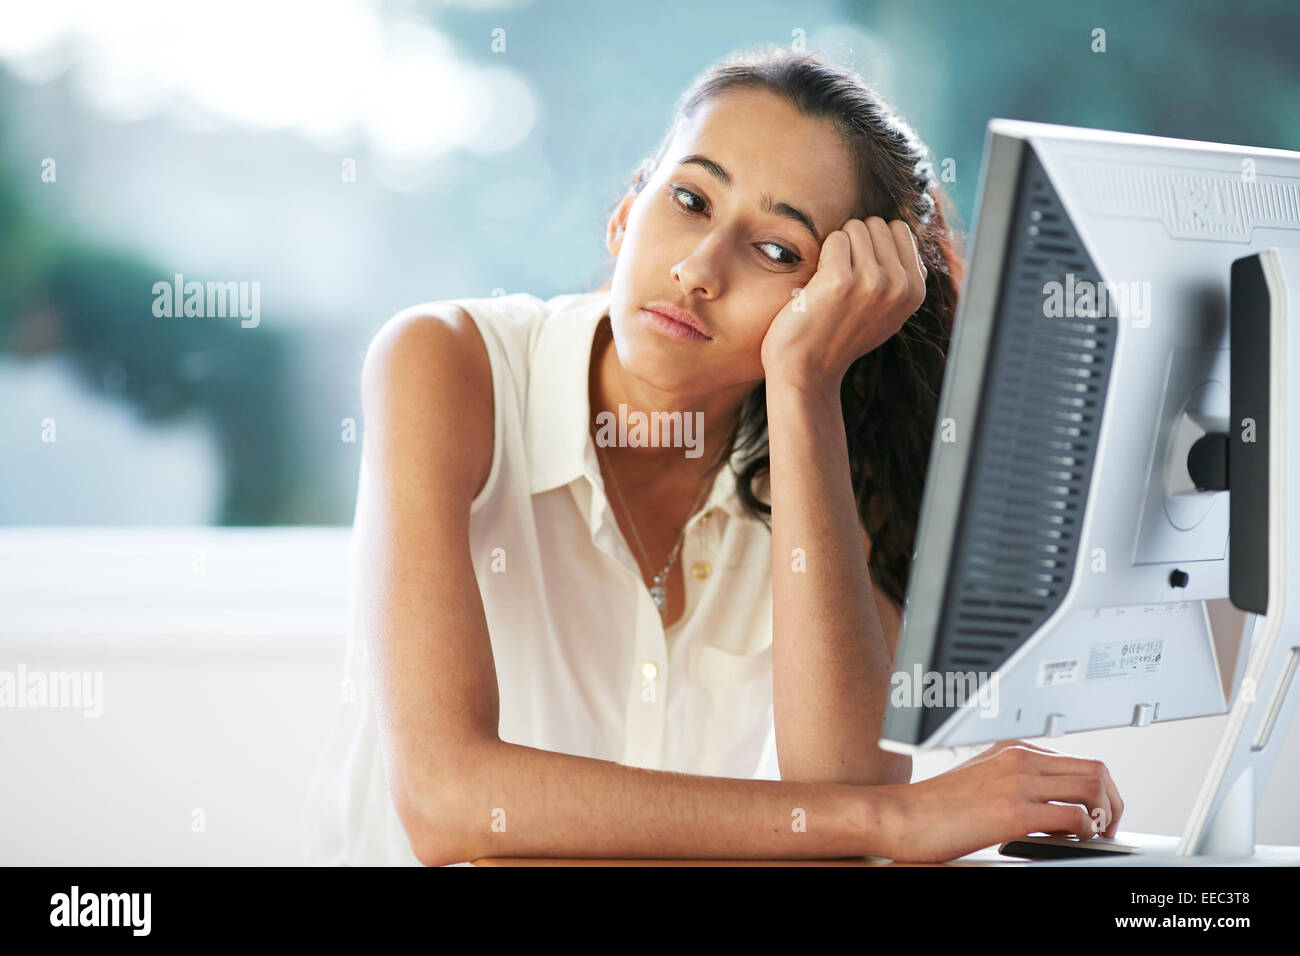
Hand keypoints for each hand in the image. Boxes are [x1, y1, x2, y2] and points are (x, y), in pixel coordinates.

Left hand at [760, 216, 926, 392]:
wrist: (808, 370)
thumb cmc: (841, 335)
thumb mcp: (887, 310)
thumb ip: (902, 274)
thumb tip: (901, 229)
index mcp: (916, 291)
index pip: (899, 230)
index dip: (874, 244)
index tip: (862, 275)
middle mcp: (900, 286)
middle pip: (877, 225)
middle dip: (856, 243)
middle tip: (844, 281)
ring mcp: (873, 283)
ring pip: (855, 228)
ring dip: (838, 249)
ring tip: (832, 284)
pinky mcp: (841, 281)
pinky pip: (835, 239)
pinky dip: (822, 255)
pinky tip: (819, 284)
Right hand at [871, 742, 1125, 862]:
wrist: (902, 815)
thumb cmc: (934, 805)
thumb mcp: (980, 779)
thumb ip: (1015, 781)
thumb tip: (1053, 803)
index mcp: (1013, 750)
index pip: (1079, 760)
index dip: (1099, 791)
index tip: (1097, 815)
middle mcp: (1020, 759)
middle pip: (1096, 768)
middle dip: (1112, 803)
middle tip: (1106, 829)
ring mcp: (1017, 783)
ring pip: (1092, 788)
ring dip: (1103, 818)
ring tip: (1093, 838)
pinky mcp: (1013, 812)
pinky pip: (1073, 818)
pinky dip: (1083, 834)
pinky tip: (1067, 844)